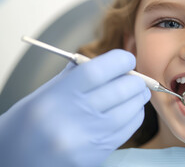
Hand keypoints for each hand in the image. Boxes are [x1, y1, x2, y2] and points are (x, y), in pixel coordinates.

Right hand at [0, 49, 150, 166]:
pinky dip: (134, 115)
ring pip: (130, 110)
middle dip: (136, 80)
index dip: (120, 60)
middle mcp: (73, 118)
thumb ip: (75, 76)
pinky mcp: (96, 155)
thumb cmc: (25, 126)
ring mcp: (87, 140)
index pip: (99, 70)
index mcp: (57, 96)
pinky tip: (129, 111)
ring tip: (136, 93)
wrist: (14, 163)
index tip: (127, 59)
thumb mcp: (43, 94)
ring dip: (138, 97)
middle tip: (135, 78)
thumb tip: (107, 62)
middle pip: (122, 89)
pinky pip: (128, 129)